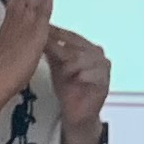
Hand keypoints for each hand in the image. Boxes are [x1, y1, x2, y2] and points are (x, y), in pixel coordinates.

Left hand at [48, 25, 110, 140]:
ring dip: (70, 65)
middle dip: (60, 47)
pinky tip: (76, 79)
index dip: (55, 32)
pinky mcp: (105, 81)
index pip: (70, 35)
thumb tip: (38, 33)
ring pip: (82, 57)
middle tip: (47, 51)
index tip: (39, 30)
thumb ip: (51, 50)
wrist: (77, 113)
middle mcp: (97, 53)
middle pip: (76, 44)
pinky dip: (81, 75)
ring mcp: (103, 66)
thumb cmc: (68, 89)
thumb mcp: (56, 66)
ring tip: (64, 73)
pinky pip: (91, 73)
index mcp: (86, 46)